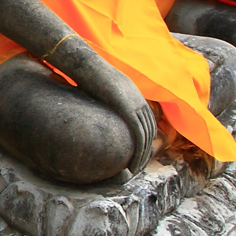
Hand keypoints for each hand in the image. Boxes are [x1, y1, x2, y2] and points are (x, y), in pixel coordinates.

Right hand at [68, 58, 155, 177]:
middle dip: (146, 150)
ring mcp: (135, 105)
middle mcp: (139, 100)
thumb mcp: (98, 88)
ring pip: (147, 136)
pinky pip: (139, 136)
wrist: (86, 64)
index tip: (137, 153)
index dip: (144, 139)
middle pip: (150, 131)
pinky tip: (132, 164)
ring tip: (135, 170)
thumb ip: (101, 99)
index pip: (146, 122)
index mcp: (134, 95)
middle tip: (138, 166)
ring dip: (143, 155)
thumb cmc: (86, 75)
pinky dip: (139, 152)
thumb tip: (92, 107)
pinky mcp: (128, 110)